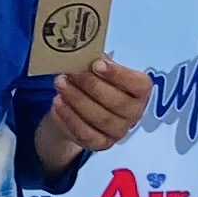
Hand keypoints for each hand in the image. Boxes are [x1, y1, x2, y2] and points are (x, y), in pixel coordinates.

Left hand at [35, 57, 152, 174]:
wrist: (77, 111)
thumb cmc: (93, 84)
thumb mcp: (96, 70)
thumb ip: (96, 62)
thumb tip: (86, 52)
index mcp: (139, 92)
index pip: (139, 85)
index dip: (119, 75)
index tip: (96, 64)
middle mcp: (134, 113)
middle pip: (117, 102)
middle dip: (91, 86)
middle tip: (71, 73)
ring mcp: (119, 131)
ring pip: (100, 118)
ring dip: (77, 99)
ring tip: (60, 84)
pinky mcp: (101, 144)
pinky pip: (85, 132)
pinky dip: (69, 117)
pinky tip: (57, 103)